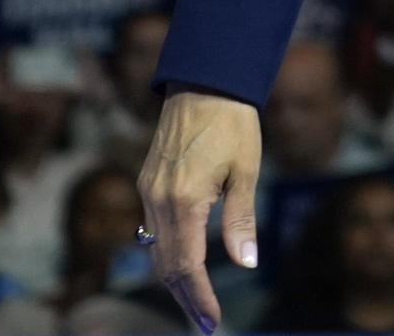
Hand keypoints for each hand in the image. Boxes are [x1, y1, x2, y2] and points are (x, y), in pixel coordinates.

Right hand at [139, 89, 262, 333]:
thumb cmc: (233, 123)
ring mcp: (147, 191)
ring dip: (174, 279)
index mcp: (184, 201)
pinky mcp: (146, 182)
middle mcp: (158, 201)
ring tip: (196, 300)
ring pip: (155, 250)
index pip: (187, 266)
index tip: (212, 322)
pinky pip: (151, 228)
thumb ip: (241, 219)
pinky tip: (182, 262)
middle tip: (206, 322)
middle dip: (185, 297)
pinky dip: (166, 252)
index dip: (199, 298)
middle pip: (166, 266)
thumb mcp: (247, 170)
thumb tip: (247, 263)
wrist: (204, 81)